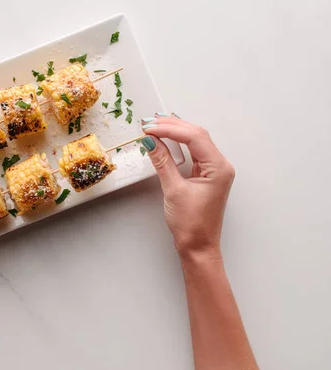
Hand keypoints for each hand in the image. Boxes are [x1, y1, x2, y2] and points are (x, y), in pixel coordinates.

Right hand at [140, 114, 235, 260]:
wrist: (198, 246)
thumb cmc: (191, 224)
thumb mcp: (173, 190)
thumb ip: (162, 162)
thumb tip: (151, 142)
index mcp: (218, 168)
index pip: (194, 137)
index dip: (171, 128)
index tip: (150, 127)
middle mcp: (220, 165)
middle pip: (196, 135)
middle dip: (172, 126)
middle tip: (149, 123)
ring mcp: (214, 169)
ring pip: (195, 141)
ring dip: (175, 132)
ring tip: (154, 126)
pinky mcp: (206, 175)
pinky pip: (193, 152)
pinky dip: (178, 144)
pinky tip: (165, 140)